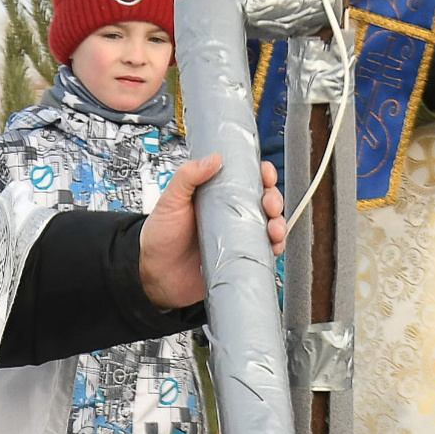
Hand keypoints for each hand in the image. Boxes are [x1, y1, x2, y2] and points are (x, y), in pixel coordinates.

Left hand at [138, 155, 286, 309]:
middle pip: (265, 200)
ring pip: (270, 225)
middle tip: (269, 204)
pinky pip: (264, 251)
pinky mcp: (240, 258)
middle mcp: (231, 214)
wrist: (155, 275)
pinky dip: (275, 247)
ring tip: (274, 228)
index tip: (265, 174)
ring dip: (279, 223)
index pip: (248, 179)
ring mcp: (237, 236)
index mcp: (217, 196)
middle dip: (274, 199)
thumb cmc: (160, 237)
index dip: (262, 174)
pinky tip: (274, 246)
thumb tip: (213, 158)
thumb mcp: (170, 201)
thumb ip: (187, 177)